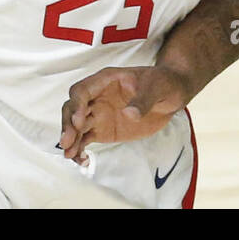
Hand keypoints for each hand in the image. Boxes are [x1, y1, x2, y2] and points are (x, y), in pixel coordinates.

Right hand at [59, 66, 188, 162]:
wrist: (171, 95)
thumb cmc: (162, 83)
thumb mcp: (157, 87)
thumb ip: (143, 100)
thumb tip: (129, 114)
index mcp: (106, 80)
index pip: (82, 90)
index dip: (77, 105)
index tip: (78, 121)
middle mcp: (97, 96)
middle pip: (73, 108)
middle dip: (68, 125)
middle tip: (67, 142)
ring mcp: (98, 113)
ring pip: (76, 126)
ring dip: (71, 140)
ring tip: (70, 156)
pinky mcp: (102, 129)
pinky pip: (85, 139)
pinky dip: (80, 149)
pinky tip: (81, 160)